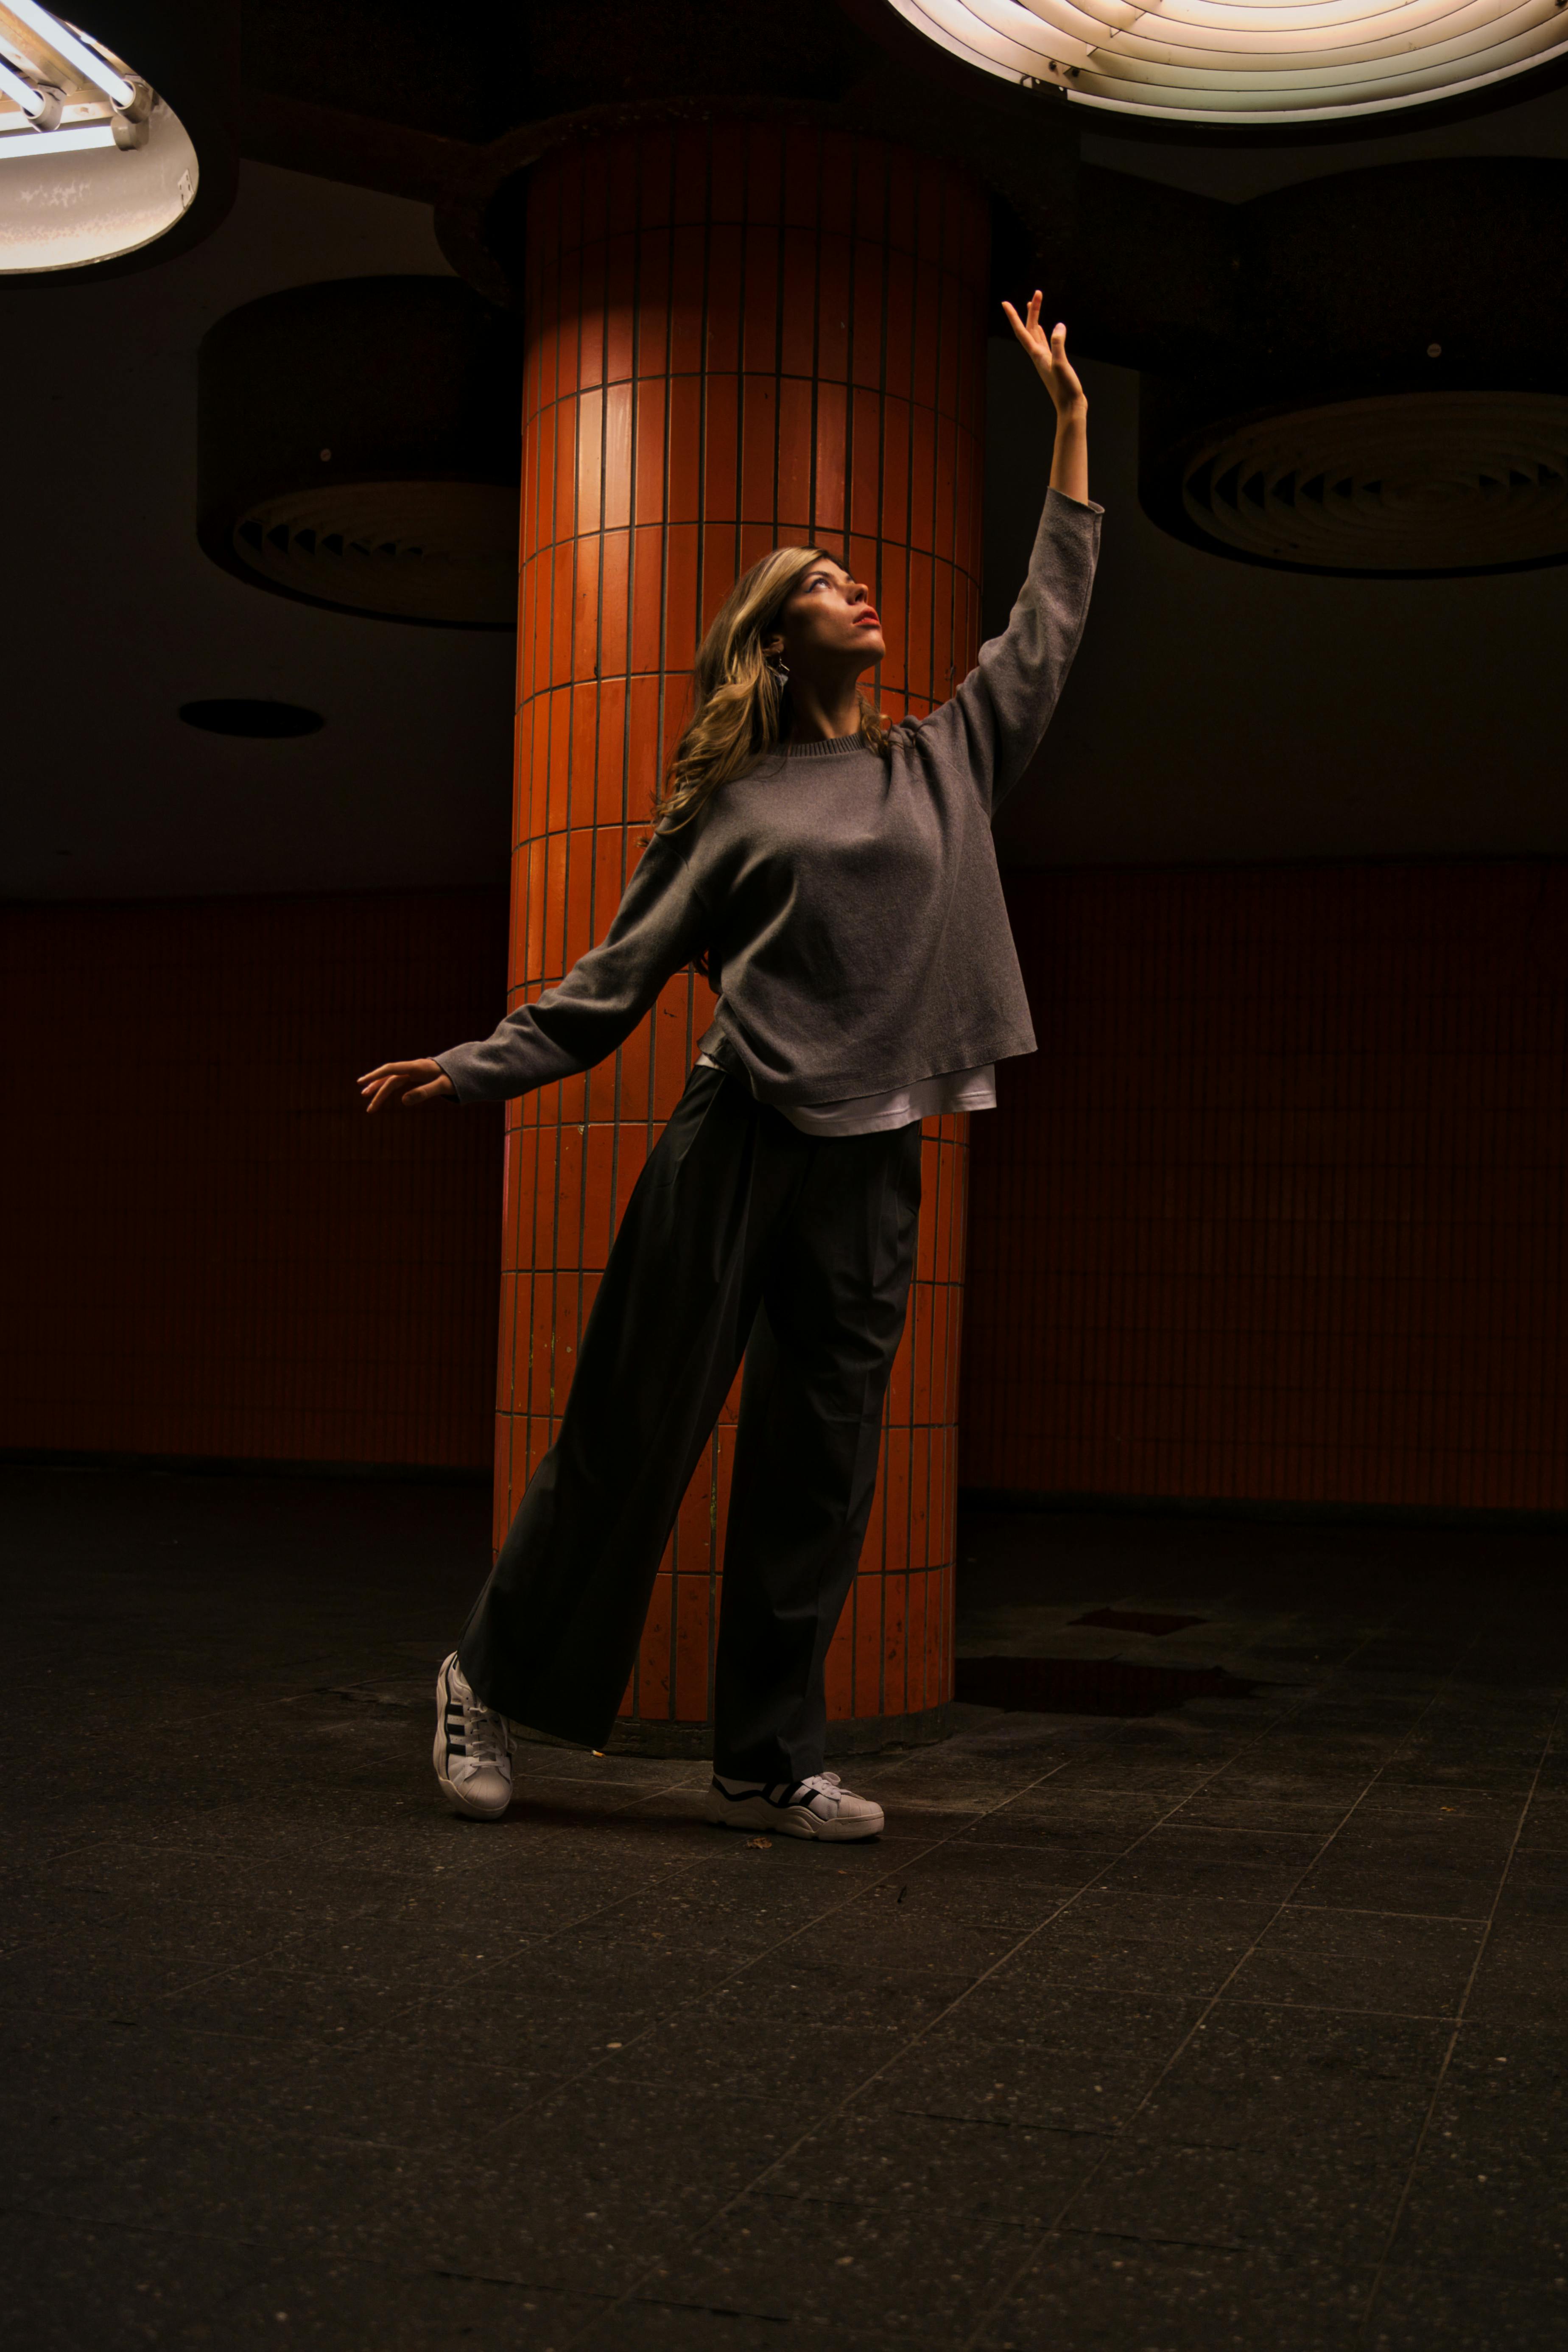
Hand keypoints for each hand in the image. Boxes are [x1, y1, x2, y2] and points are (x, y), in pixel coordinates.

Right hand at [358, 1057, 454, 1112]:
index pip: (391, 1069)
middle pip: (390, 1079)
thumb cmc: (456, 1078)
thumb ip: (424, 1092)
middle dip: (377, 1091)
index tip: (362, 1082)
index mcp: (417, 1067)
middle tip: (369, 1108)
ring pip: (392, 1080)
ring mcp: (414, 1071)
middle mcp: (413, 1067)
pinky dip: (389, 1086)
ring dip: (380, 1090)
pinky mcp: (417, 1075)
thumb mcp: (443, 1086)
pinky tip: (382, 1092)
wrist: (465, 1068)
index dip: (375, 1075)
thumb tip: (403, 1101)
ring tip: (369, 1101)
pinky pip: (399, 1081)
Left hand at [1001, 292, 1085, 418]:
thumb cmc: (1066, 389)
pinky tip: (1043, 328)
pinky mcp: (1053, 363)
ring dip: (1035, 318)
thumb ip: (1058, 344)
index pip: (1022, 332)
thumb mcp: (1062, 364)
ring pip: (1036, 334)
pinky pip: (1044, 342)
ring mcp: (1045, 359)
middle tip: (1038, 292)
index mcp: (1037, 355)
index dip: (1013, 317)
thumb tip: (1058, 325)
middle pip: (1030, 329)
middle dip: (1033, 310)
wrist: (1071, 406)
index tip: (1005, 303)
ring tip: (1034, 303)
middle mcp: (1038, 356)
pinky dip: (1042, 332)